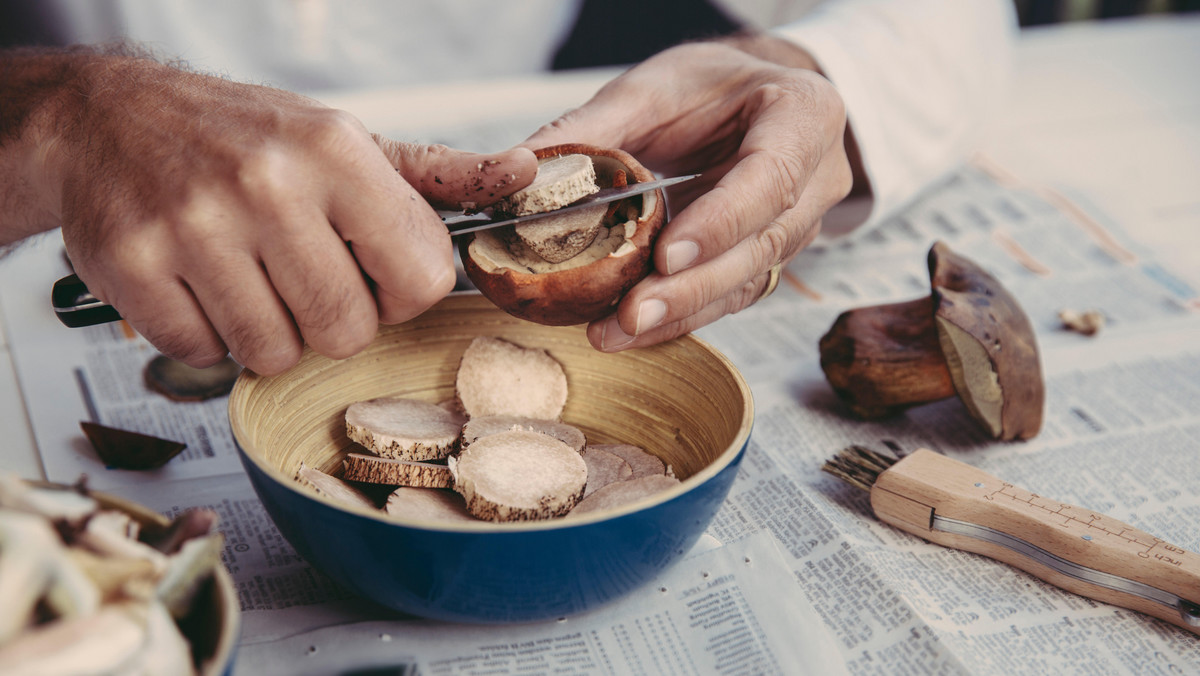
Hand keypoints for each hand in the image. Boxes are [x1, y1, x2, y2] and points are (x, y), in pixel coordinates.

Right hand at [41, 56, 535, 374]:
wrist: (107, 117)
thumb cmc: (241, 136)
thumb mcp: (348, 141)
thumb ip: (440, 174)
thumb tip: (526, 172)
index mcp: (337, 154)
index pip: (421, 278)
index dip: (401, 295)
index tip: (373, 277)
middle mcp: (268, 185)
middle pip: (346, 330)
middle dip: (330, 321)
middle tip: (299, 278)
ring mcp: (195, 226)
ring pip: (274, 353)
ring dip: (266, 332)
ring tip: (247, 277)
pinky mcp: (135, 265)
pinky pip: (204, 354)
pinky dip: (205, 335)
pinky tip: (198, 284)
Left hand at [523, 37, 854, 350]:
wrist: (749, 99)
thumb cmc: (711, 85)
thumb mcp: (657, 85)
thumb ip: (601, 125)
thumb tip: (529, 170)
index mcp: (805, 116)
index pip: (769, 178)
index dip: (720, 222)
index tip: (666, 254)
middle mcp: (817, 179)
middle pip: (760, 245)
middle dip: (692, 288)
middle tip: (631, 315)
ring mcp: (799, 226)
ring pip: (745, 282)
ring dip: (680, 315)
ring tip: (614, 333)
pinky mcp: (767, 259)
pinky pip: (727, 296)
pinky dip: (678, 318)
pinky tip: (627, 333)